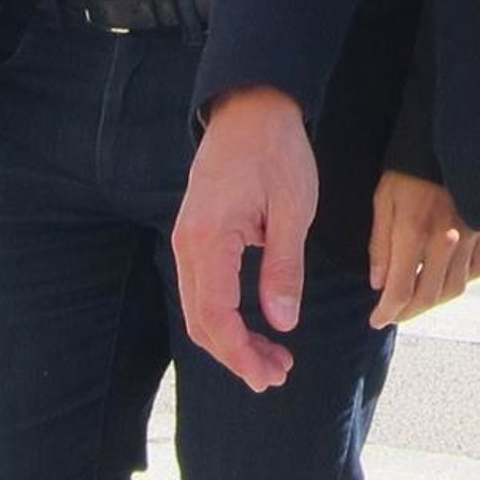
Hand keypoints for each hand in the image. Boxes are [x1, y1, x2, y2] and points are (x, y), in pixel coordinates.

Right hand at [173, 87, 316, 391]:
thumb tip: (281, 323)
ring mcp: (187, 239)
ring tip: (271, 358)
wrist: (251, 104)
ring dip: (231, 338)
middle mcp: (187, 244)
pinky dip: (224, 314)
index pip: (215, 317)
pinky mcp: (196, 233)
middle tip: (276, 374)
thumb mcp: (292, 208)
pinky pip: (203, 288)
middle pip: (201, 321)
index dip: (240, 354)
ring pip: (200, 308)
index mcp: (208, 239)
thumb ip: (284, 268)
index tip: (270, 374)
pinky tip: (253, 325)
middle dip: (236, 355)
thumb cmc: (276, 149)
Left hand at [368, 173, 479, 326]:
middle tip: (394, 314)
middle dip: (408, 312)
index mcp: (414, 232)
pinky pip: (477, 268)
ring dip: (434, 301)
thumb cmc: (410, 165)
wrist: (451, 132)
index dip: (386, 312)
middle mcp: (444, 240)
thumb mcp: (383, 199)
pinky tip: (447, 279)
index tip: (376, 320)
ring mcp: (469, 235)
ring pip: (455, 288)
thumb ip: (380, 244)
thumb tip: (378, 284)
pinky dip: (462, 281)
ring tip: (417, 300)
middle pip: (428, 296)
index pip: (400, 291)